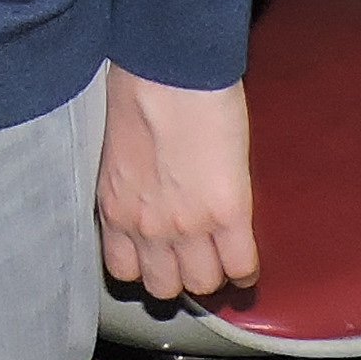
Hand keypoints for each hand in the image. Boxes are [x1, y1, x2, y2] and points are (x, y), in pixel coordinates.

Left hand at [97, 66, 256, 302]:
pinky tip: (245, 258)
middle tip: (194, 259)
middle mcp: (146, 228)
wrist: (168, 72)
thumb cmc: (138, 91)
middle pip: (165, 287)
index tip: (159, 260)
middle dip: (180, 276)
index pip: (124, 271)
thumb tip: (148, 191)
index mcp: (115, 210)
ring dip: (214, 273)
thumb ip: (130, 186)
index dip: (145, 268)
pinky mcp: (227, 214)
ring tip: (222, 258)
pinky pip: (241, 266)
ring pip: (204, 284)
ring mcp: (188, 226)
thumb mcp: (118, 152)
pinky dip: (246, 269)